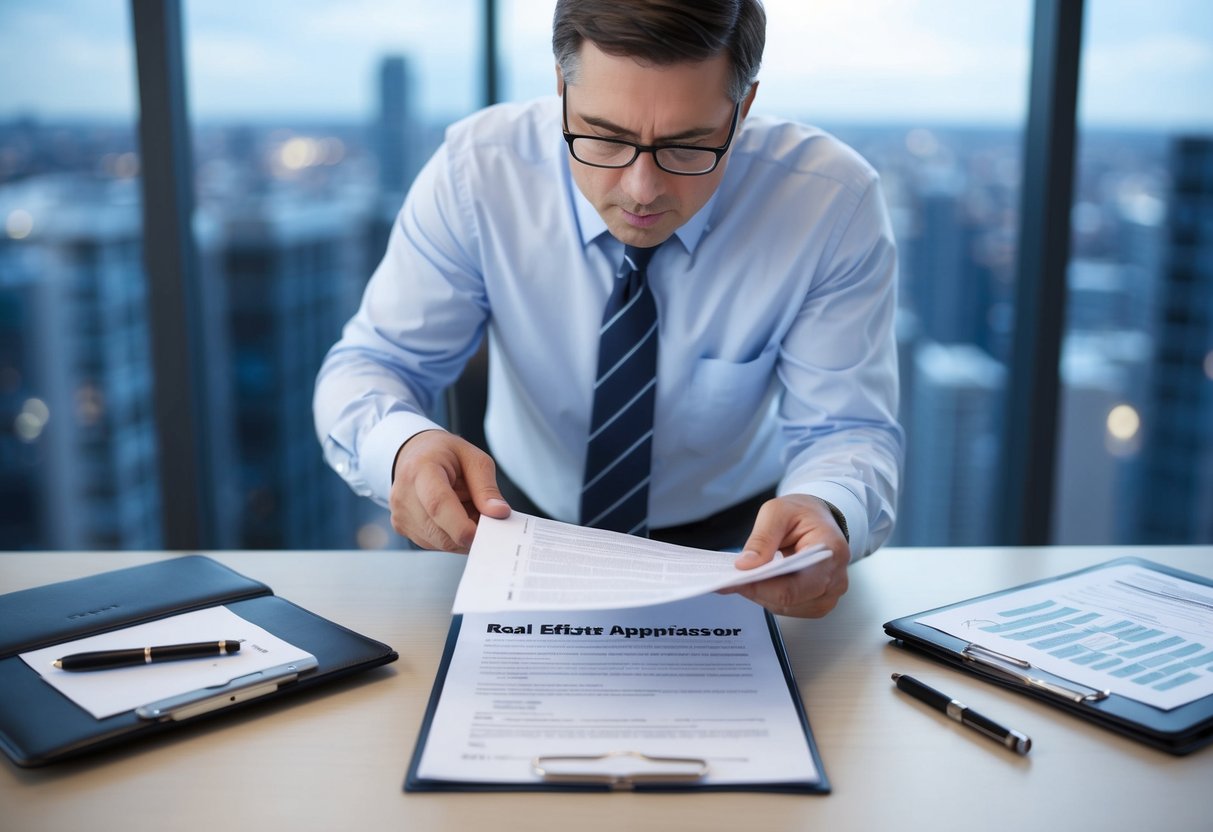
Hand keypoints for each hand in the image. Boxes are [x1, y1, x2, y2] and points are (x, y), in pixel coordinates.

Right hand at [389, 430, 510, 551]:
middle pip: (439, 530)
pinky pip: (433, 543)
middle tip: (483, 517)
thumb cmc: (445, 454)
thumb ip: (487, 488)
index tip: (479, 535)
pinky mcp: (402, 527)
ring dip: (460, 535)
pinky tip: (452, 516)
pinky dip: (450, 536)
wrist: (416, 453)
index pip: (437, 503)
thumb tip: (499, 514)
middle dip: (468, 533)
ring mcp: (400, 513)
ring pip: (439, 542)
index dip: (459, 525)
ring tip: (464, 509)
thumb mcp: (474, 459)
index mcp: (422, 468)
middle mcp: (404, 493)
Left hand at [726, 494, 850, 617]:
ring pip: (788, 608)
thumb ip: (762, 538)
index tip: (736, 580)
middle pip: (790, 599)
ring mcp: (829, 594)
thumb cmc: (804, 514)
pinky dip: (770, 597)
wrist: (819, 519)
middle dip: (757, 590)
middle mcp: (835, 579)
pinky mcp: (819, 601)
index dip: (762, 587)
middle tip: (731, 579)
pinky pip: (790, 608)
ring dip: (762, 595)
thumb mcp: (777, 512)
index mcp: (830, 553)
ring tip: (744, 578)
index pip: (795, 585)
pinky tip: (759, 582)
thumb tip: (746, 565)